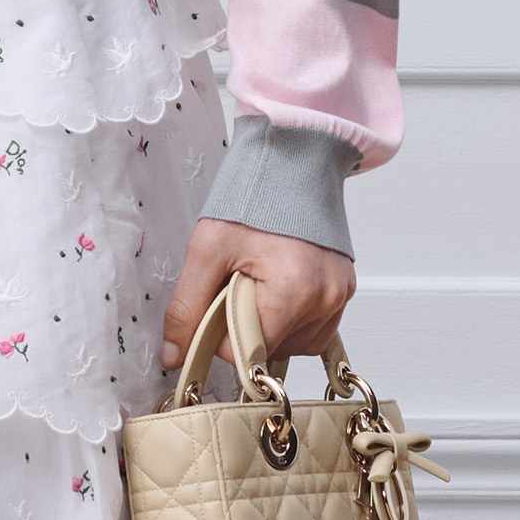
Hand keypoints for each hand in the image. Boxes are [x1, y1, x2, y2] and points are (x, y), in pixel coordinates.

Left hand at [158, 215, 351, 390]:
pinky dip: (293, 322)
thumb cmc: (253, 198)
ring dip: (270, 328)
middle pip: (272, 350)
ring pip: (295, 346)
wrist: (292, 163)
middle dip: (246, 326)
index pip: (246, 351)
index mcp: (293, 289)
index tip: (216, 300)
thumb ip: (186, 308)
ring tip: (260, 283)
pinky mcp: (345, 291)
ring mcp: (339, 295)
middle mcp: (325, 297)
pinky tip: (278, 292)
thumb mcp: (206, 250)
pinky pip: (316, 331)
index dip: (220, 333)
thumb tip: (173, 356)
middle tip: (238, 283)